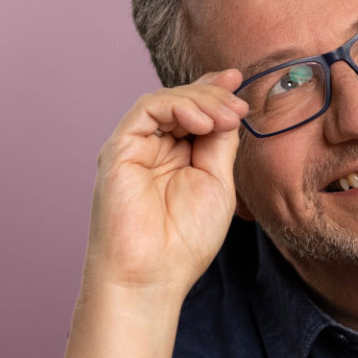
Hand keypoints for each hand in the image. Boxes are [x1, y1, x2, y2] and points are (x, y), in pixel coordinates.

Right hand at [83, 70, 249, 296]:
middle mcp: (153, 149)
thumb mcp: (217, 183)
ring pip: (165, 101)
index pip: (194, 113)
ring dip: (200, 101)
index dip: (214, 92)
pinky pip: (146, 110)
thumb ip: (220, 144)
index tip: (237, 82)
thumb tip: (229, 110)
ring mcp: (134, 148)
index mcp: (176, 158)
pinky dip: (176, 107)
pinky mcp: (119, 150)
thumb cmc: (184, 241)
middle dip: (213, 96)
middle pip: (182, 103)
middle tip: (239, 108)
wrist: (152, 275)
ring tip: (224, 118)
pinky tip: (201, 122)